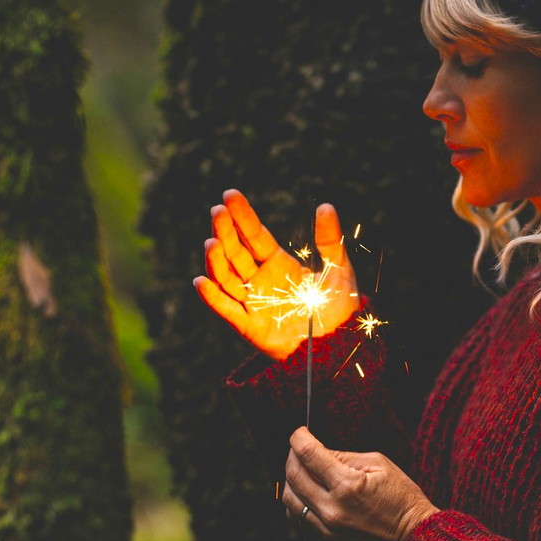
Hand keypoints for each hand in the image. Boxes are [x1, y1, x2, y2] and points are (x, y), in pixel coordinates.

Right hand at [194, 189, 358, 359]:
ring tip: (212, 242)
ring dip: (216, 261)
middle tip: (217, 211)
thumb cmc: (338, 307)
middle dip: (225, 232)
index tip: (229, 195)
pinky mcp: (249, 326)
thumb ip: (330, 240)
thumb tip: (325, 205)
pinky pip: (227, 310)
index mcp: (278, 262)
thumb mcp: (338, 269)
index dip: (242, 215)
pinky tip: (202, 281)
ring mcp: (253, 301)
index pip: (254, 234)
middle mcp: (261, 279)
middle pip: (236, 251)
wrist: (338, 345)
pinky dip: (212, 297)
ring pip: (227, 277)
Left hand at [281, 427, 439, 540]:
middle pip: (293, 475)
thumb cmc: (401, 498)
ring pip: (289, 499)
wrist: (413, 536)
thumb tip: (319, 451)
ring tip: (304, 470)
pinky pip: (297, 517)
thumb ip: (344, 456)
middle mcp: (332, 508)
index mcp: (347, 485)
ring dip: (292, 479)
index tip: (300, 432)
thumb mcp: (378, 464)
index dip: (299, 438)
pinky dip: (296, 500)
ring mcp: (326, 528)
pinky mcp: (326, 540)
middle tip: (300, 448)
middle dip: (292, 455)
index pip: (308, 454)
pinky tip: (308, 491)